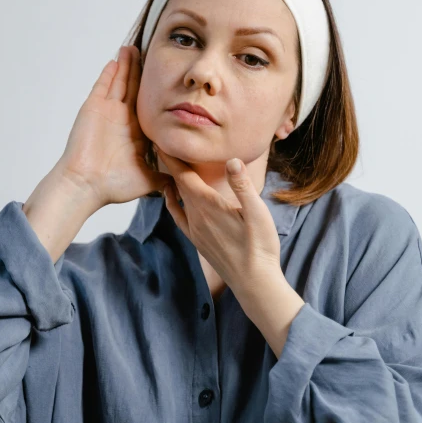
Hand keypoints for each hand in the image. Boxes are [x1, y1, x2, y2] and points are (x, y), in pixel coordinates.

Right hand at [57, 46, 172, 207]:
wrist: (87, 185)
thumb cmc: (113, 185)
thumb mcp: (147, 179)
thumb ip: (165, 178)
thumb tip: (183, 183)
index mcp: (135, 133)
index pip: (148, 105)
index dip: (156, 91)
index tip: (168, 77)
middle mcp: (121, 120)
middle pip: (133, 88)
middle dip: (140, 71)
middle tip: (149, 51)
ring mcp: (106, 112)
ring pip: (119, 82)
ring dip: (126, 66)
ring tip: (133, 49)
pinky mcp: (93, 108)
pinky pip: (103, 86)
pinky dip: (109, 73)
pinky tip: (116, 60)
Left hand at [157, 148, 281, 291]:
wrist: (254, 282)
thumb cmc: (260, 246)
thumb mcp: (258, 213)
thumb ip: (243, 186)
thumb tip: (232, 160)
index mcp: (209, 206)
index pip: (184, 176)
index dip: (172, 157)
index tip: (161, 140)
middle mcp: (196, 216)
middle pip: (177, 184)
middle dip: (169, 164)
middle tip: (161, 144)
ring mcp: (195, 230)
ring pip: (177, 199)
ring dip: (171, 181)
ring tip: (166, 165)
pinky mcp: (198, 240)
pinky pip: (178, 217)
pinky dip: (172, 203)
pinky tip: (172, 198)